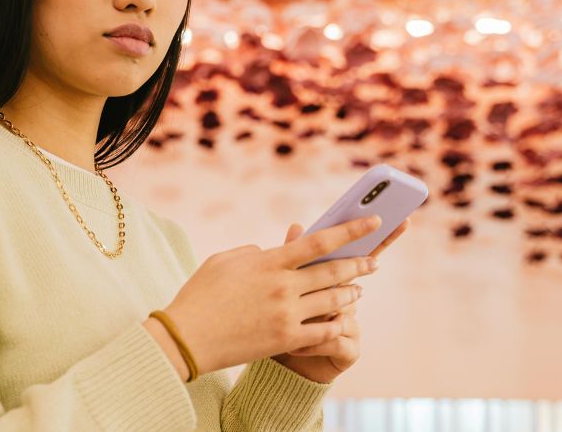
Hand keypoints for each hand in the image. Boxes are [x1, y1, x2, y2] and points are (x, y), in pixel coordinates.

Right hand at [156, 215, 385, 378]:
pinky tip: (344, 321)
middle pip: (334, 272)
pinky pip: (323, 331)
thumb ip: (252, 253)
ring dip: (350, 294)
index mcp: (269, 262)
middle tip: (374, 261)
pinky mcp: (285, 340)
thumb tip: (269, 253)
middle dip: (359, 265)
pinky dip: (337, 324)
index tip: (372, 222)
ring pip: (333, 301)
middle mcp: (283, 286)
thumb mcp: (222, 261)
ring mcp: (287, 315)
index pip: (319, 241)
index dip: (351, 230)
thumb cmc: (200, 296)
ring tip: (358, 291)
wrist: (187, 339)